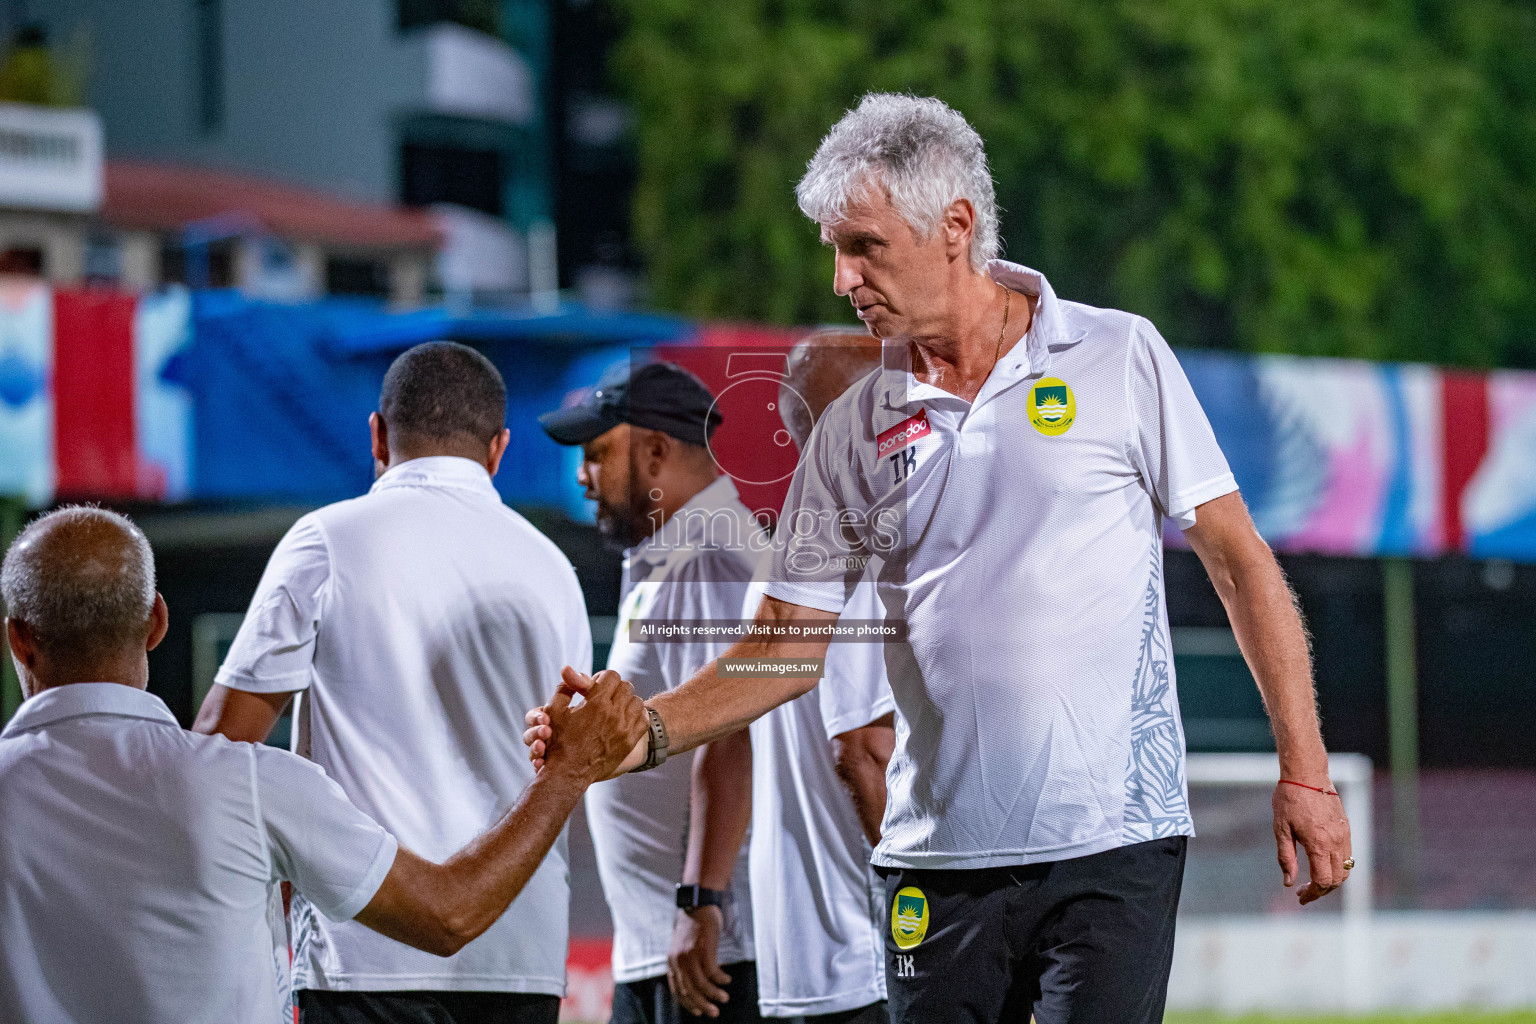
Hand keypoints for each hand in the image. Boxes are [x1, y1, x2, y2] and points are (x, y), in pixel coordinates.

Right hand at [538, 669, 646, 783]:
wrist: (569, 773)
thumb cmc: (559, 742)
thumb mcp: (554, 711)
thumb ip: (565, 687)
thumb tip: (569, 670)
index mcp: (596, 703)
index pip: (611, 676)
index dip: (602, 678)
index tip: (595, 686)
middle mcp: (613, 714)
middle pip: (626, 687)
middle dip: (614, 688)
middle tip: (604, 696)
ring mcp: (624, 728)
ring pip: (637, 701)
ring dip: (626, 701)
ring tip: (614, 707)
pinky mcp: (630, 741)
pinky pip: (643, 718)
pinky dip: (636, 714)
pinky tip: (625, 717)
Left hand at [668, 905, 730, 1017]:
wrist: (698, 903)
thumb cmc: (693, 924)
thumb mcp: (683, 945)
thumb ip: (684, 961)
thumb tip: (693, 979)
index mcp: (672, 961)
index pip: (677, 990)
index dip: (688, 1003)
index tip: (698, 1011)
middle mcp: (679, 961)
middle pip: (689, 991)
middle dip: (702, 1005)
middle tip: (714, 1013)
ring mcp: (691, 956)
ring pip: (702, 985)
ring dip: (714, 995)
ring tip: (724, 999)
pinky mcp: (704, 950)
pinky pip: (713, 973)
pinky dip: (721, 980)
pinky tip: (727, 980)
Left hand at [1273, 782, 1351, 904]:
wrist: (1307, 774)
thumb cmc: (1289, 799)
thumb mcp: (1281, 829)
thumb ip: (1286, 858)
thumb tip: (1289, 883)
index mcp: (1318, 844)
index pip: (1323, 881)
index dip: (1312, 894)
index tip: (1300, 898)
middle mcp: (1336, 842)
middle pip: (1337, 880)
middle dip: (1322, 890)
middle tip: (1303, 892)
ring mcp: (1344, 835)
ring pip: (1345, 869)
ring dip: (1332, 880)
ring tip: (1312, 881)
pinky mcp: (1346, 828)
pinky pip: (1347, 856)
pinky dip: (1337, 867)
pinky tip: (1320, 863)